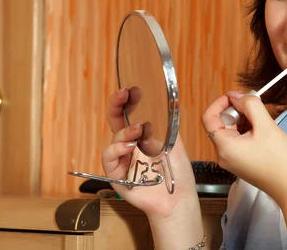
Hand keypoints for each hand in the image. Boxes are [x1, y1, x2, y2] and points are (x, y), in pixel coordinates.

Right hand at [101, 88, 198, 219]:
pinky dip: (117, 149)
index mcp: (142, 136)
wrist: (178, 197)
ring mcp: (122, 159)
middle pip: (115, 121)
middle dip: (117, 104)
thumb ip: (167, 124)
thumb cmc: (176, 173)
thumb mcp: (173, 142)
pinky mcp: (116, 175)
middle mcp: (129, 146)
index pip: (129, 114)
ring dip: (124, 131)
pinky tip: (129, 146)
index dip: (128, 101)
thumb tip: (166, 102)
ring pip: (113, 139)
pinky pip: (109, 158)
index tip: (133, 89)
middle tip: (123, 94)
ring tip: (138, 130)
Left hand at [202, 92, 286, 203]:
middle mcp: (223, 155)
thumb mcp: (266, 126)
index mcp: (224, 147)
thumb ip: (250, 105)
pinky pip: (237, 140)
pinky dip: (247, 130)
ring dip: (243, 120)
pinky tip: (262, 131)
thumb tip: (237, 96)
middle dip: (235, 111)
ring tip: (262, 120)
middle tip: (255, 106)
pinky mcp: (240, 162)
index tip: (237, 96)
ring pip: (230, 131)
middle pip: (220, 123)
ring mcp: (231, 160)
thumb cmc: (281, 160)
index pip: (208, 117)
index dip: (220, 102)